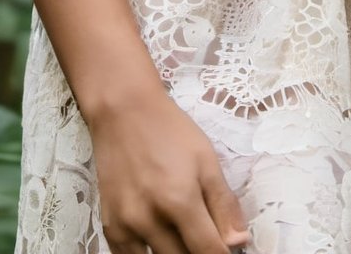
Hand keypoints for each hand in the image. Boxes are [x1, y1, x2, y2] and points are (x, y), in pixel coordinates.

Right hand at [89, 86, 249, 253]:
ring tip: (185, 237)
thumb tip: (239, 242)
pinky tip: (162, 244)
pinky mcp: (111, 228)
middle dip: (200, 253)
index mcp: (180, 200)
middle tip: (206, 236)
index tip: (231, 253)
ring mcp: (126, 226)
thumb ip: (224, 204)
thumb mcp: (206, 159)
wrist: (123, 111)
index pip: (209, 252)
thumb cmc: (169, 130)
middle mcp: (150, 219)